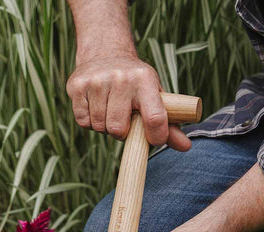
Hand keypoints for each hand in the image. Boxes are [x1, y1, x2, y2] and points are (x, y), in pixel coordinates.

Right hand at [66, 54, 191, 150]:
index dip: (156, 137)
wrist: (106, 51)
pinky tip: (95, 106)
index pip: (154, 118)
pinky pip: (83, 122)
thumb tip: (186, 147)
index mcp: (145, 80)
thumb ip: (169, 124)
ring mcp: (97, 81)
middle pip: (119, 130)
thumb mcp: (155, 96)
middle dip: (122, 132)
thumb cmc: (136, 83)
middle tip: (124, 119)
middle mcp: (121, 78)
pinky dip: (89, 122)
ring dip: (105, 127)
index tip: (154, 139)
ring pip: (100, 127)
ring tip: (109, 110)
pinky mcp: (77, 86)